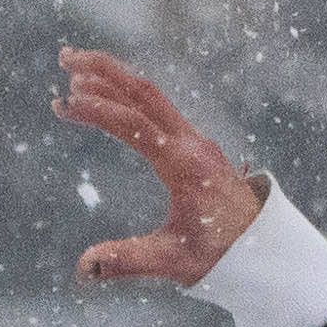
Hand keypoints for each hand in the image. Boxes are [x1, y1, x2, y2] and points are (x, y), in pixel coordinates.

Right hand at [59, 47, 265, 288]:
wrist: (264, 246)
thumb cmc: (222, 254)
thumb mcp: (174, 261)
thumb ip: (127, 260)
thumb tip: (83, 269)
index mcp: (185, 165)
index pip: (135, 124)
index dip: (97, 111)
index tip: (62, 104)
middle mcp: (191, 143)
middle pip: (144, 92)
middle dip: (102, 70)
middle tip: (63, 57)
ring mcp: (194, 139)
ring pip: (150, 96)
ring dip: (113, 77)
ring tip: (72, 68)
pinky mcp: (193, 144)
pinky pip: (157, 108)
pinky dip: (128, 94)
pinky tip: (106, 93)